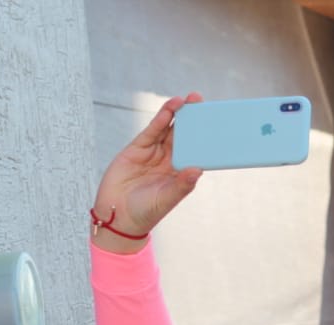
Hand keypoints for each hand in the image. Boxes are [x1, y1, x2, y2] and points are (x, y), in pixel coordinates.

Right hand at [92, 93, 204, 252]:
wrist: (117, 215)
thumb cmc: (147, 211)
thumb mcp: (167, 198)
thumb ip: (182, 184)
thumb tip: (198, 170)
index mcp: (182, 172)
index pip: (196, 150)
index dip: (205, 137)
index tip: (216, 122)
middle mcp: (169, 160)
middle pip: (184, 135)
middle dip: (192, 118)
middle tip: (201, 101)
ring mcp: (154, 153)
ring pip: (168, 129)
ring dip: (177, 114)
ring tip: (187, 100)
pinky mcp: (137, 148)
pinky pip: (152, 131)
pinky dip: (161, 120)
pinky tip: (170, 110)